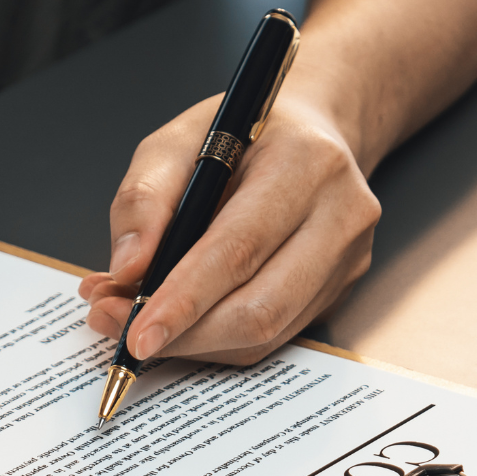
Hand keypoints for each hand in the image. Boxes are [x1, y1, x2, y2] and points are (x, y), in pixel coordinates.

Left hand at [79, 84, 380, 364]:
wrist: (315, 134)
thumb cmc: (244, 136)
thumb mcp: (178, 142)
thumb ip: (144, 201)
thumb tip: (127, 273)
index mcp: (305, 164)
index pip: (240, 248)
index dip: (184, 300)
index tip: (135, 333)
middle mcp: (341, 215)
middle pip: (261, 306)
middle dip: (188, 333)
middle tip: (127, 336)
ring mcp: (349, 260)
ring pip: (269, 331)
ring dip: (200, 341)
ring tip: (145, 324)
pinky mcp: (342, 290)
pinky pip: (276, 334)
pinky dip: (222, 338)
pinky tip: (187, 321)